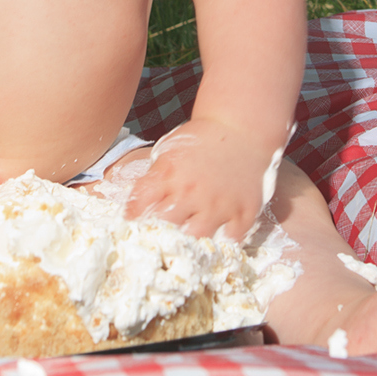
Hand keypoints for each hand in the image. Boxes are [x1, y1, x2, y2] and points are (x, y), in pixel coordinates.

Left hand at [122, 116, 285, 241]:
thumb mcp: (168, 153)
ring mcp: (219, 202)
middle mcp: (192, 191)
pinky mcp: (243, 209)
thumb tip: (134, 210)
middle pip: (166, 226)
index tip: (132, 229)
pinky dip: (223, 243)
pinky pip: (232, 239)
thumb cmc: (201, 141)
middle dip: (158, 235)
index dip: (132, 220)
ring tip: (186, 247)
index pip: (140, 206)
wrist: (239, 127)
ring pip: (197, 237)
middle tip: (158, 243)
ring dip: (190, 243)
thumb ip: (153, 180)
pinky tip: (217, 240)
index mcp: (168, 175)